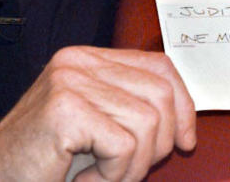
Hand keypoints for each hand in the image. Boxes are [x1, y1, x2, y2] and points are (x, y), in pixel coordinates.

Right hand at [0, 46, 195, 181]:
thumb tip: (187, 123)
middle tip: (126, 172)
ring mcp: (69, 81)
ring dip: (132, 167)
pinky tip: (84, 181)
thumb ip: (129, 109)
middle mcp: (77, 61)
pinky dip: (115, 176)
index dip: (183, 104)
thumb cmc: (43, 167)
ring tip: (99, 177)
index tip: (186, 141)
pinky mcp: (65, 110)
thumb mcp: (94, 128)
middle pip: (161, 94)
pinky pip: (126, 146)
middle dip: (159, 144)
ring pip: (148, 124)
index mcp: (86, 59)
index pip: (159, 65)